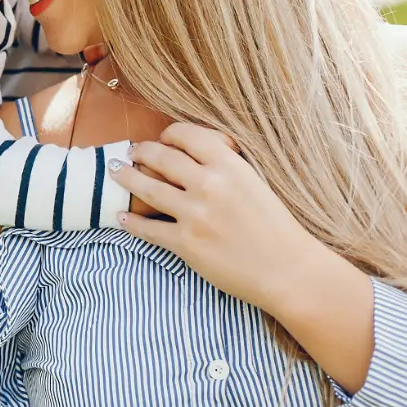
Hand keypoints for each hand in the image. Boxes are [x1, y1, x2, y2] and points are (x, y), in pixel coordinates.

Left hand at [109, 122, 322, 313]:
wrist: (290, 271)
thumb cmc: (276, 226)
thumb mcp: (255, 181)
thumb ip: (226, 165)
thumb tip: (193, 151)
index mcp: (229, 165)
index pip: (186, 135)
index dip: (168, 135)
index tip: (161, 139)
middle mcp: (209, 184)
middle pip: (161, 158)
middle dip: (141, 152)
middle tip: (131, 153)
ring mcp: (195, 215)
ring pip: (148, 189)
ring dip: (126, 178)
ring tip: (115, 172)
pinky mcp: (187, 244)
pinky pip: (149, 229)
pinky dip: (131, 223)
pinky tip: (121, 218)